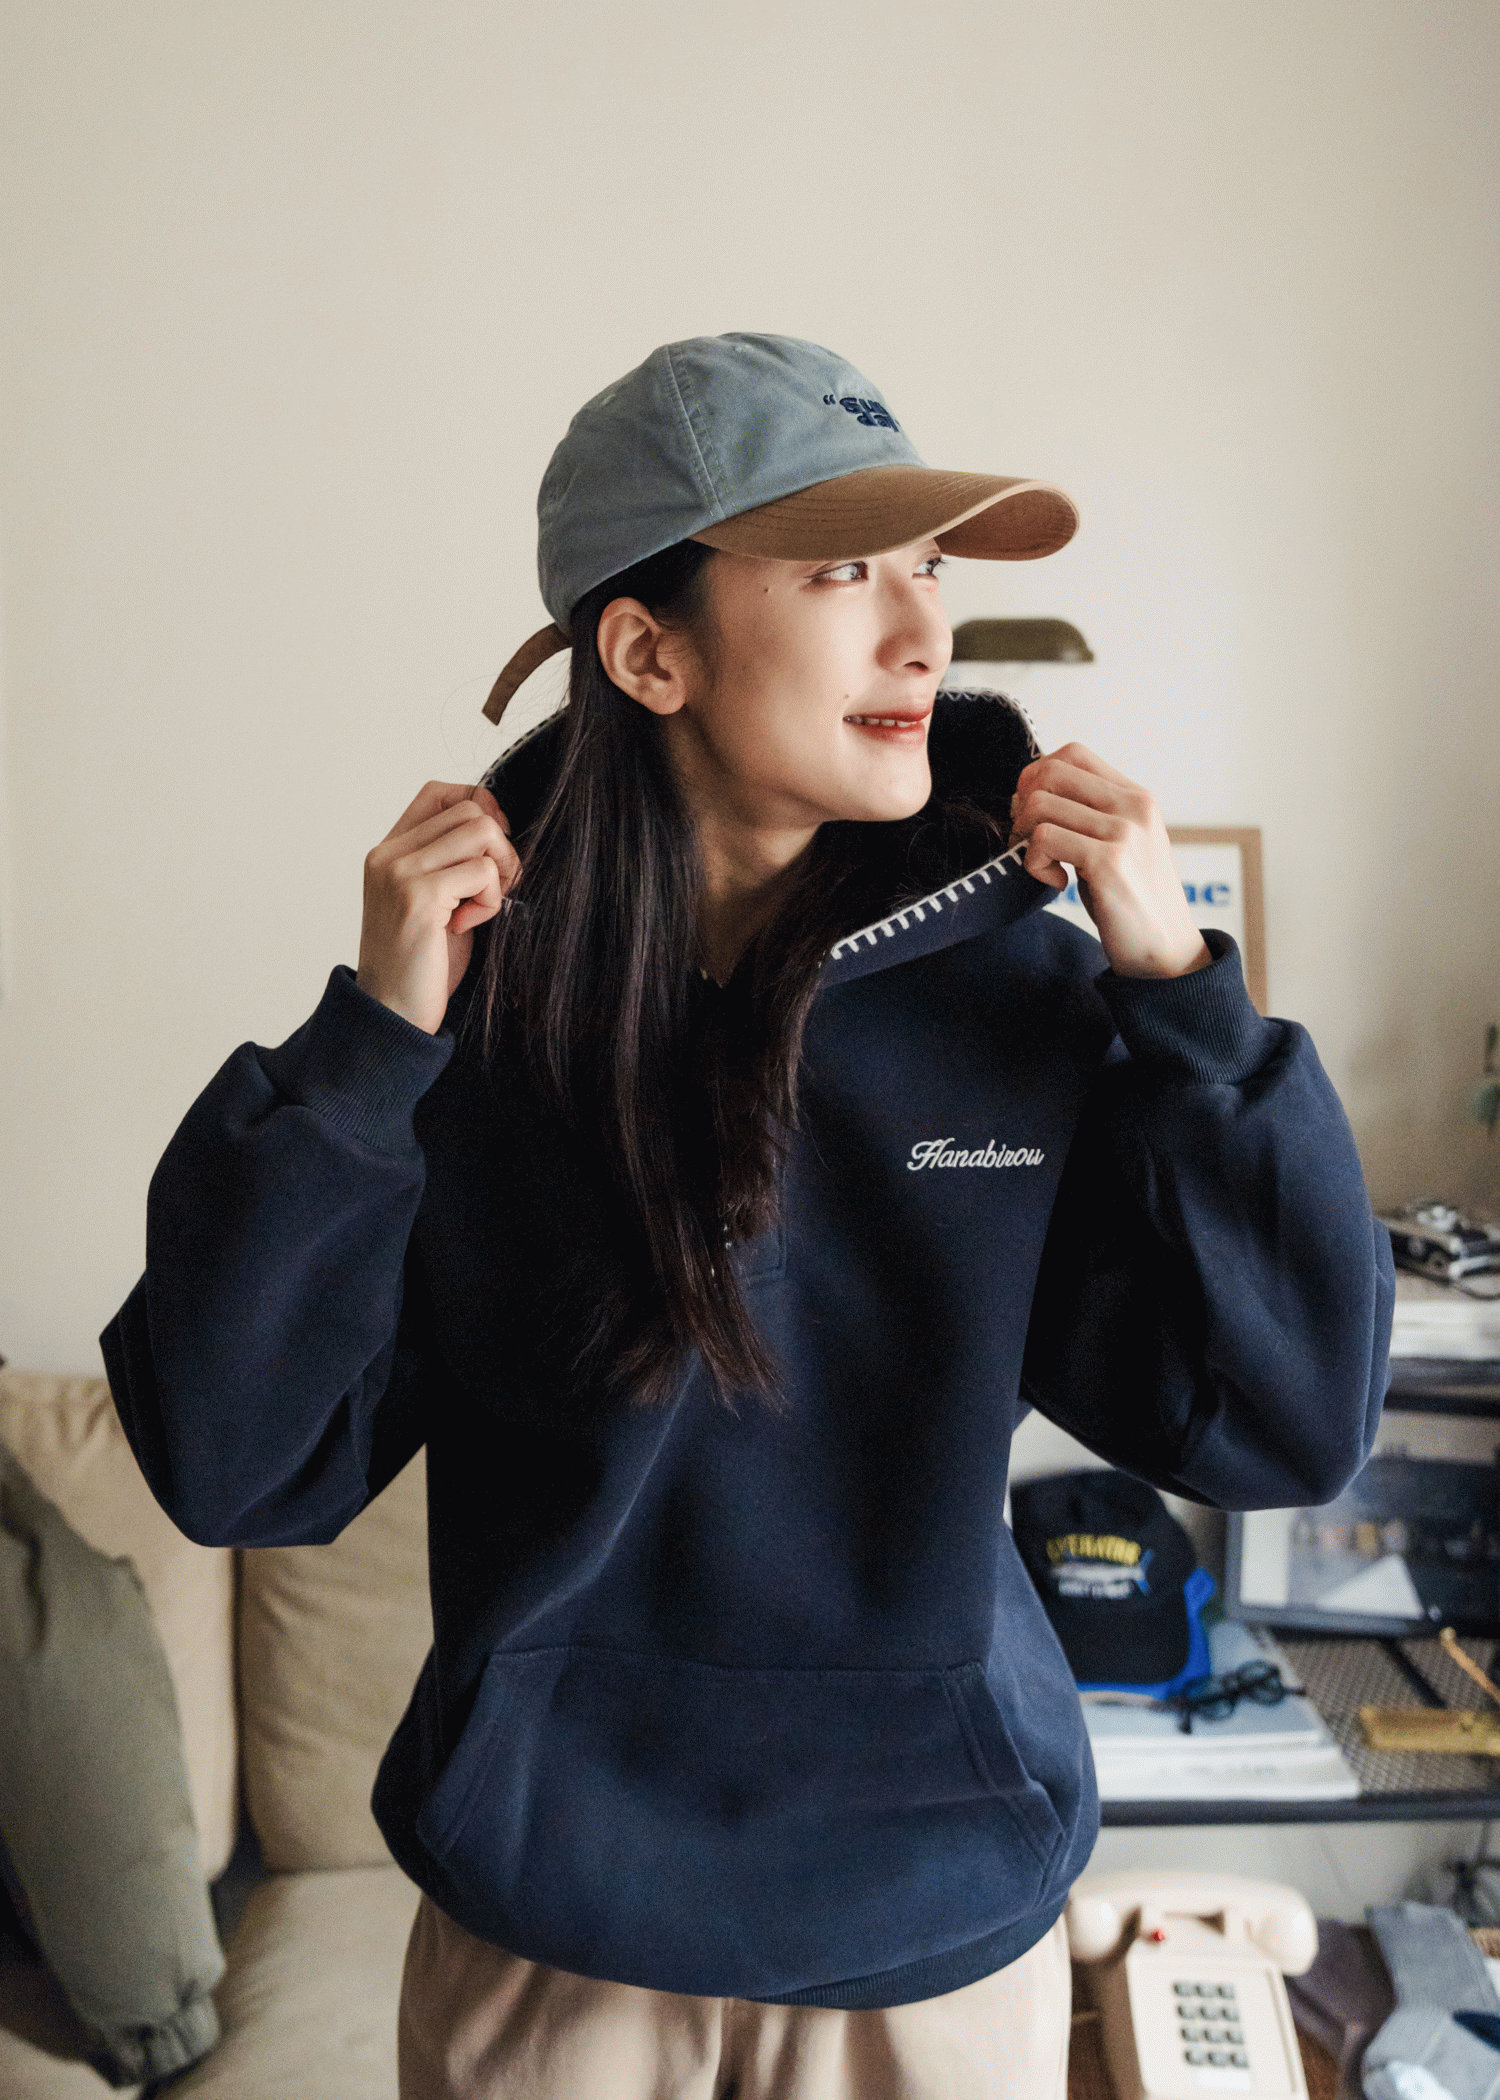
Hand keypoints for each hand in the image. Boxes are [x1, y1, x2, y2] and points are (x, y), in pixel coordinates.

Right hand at [356, 780, 520, 1033]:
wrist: (391, 1013)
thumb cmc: (420, 964)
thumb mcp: (435, 902)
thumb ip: (451, 862)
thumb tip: (500, 825)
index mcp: (389, 851)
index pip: (440, 792)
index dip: (480, 808)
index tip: (491, 852)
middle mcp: (389, 855)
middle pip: (471, 809)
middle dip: (500, 847)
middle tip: (494, 889)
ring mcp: (401, 872)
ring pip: (482, 831)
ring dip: (499, 872)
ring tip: (479, 908)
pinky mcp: (419, 896)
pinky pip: (484, 872)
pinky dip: (491, 901)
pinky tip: (466, 926)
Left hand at [1008, 743, 1210, 979]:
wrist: (1166, 951)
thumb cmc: (1133, 901)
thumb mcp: (1118, 845)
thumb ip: (1089, 816)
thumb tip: (1030, 793)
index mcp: (1136, 797)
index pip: (1073, 753)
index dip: (1038, 776)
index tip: (1034, 813)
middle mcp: (1133, 807)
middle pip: (1050, 772)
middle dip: (1023, 803)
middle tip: (1028, 839)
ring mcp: (1123, 833)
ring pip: (1040, 805)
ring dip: (1025, 837)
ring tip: (1043, 864)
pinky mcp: (1109, 863)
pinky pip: (1043, 840)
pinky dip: (1034, 864)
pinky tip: (1056, 883)